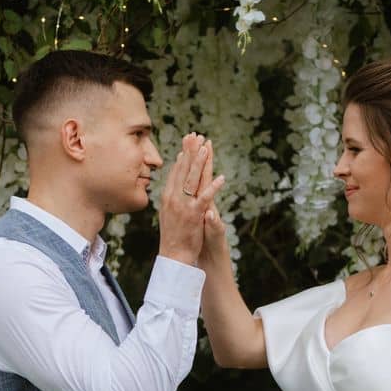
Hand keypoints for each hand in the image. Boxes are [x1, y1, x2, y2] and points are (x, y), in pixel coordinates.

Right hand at [158, 133, 224, 263]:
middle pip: (184, 170)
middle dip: (190, 152)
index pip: (176, 171)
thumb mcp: (169, 213)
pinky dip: (213, 188)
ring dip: (200, 163)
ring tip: (206, 148)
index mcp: (168, 197)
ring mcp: (184, 206)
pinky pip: (205, 198)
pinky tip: (221, 178)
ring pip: (192, 180)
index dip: (183, 155)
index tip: (188, 141)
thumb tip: (175, 183)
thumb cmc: (173, 236)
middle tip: (196, 135)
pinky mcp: (194, 215)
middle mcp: (174, 198)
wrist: (173, 255)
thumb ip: (173, 197)